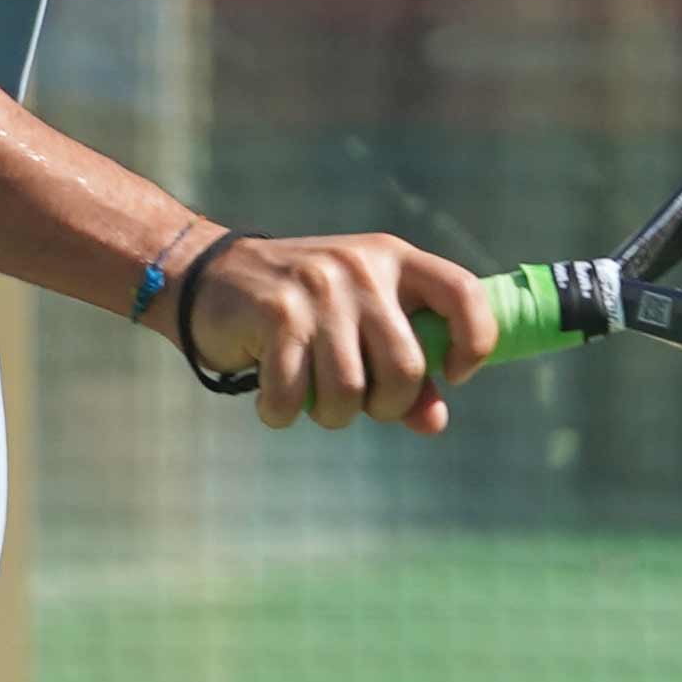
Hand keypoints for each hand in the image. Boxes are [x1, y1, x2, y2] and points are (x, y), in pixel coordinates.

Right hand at [184, 234, 492, 435]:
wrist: (206, 274)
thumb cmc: (299, 309)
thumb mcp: (358, 323)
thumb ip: (403, 369)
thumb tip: (434, 422)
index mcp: (394, 260)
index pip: (464, 293)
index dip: (475, 342)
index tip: (454, 375)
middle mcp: (360, 269)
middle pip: (406, 367)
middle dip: (385, 406)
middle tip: (360, 403)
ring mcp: (318, 291)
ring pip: (349, 390)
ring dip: (331, 415)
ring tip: (312, 400)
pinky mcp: (275, 315)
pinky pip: (293, 395)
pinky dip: (282, 412)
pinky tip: (274, 401)